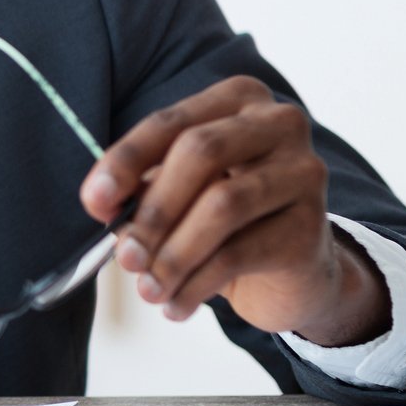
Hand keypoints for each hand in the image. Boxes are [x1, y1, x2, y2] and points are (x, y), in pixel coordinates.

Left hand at [78, 76, 388, 345]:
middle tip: (125, 256)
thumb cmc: (227, 220)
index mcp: (239, 99)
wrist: (294, 271)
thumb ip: (142, 190)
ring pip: (222, 205)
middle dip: (152, 209)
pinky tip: (176, 305)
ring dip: (173, 254)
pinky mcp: (311, 227)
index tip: (95, 201)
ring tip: (148, 289)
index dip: (125, 160)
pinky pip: (240, 253)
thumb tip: (102, 202)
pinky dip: (196, 284)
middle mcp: (279, 124)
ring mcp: (304, 173)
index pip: (171, 122)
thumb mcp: (180, 195)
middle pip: (200, 152)